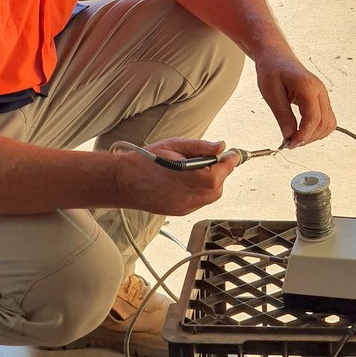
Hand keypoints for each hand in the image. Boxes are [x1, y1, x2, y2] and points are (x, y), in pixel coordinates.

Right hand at [114, 138, 239, 214]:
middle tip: (215, 160)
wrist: (123, 181)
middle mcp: (184, 197)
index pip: (217, 176)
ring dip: (212, 183)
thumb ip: (200, 147)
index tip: (232, 155)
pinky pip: (200, 202)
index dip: (228, 165)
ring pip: (210, 197)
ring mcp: (182, 207)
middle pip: (217, 189)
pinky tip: (190, 181)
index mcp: (183, 177)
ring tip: (200, 170)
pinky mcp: (179, 212)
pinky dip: (202, 191)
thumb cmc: (145, 160)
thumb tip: (220, 146)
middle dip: (220, 174)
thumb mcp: (173, 145)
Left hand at [256, 52, 335, 146]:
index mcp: (307, 86)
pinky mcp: (321, 99)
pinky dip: (317, 129)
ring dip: (314, 136)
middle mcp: (320, 91)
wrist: (276, 57)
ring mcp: (322, 95)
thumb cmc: (272, 70)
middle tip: (290, 142)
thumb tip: (289, 136)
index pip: (313, 118)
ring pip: (329, 124)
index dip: (303, 135)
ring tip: (296, 137)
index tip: (290, 144)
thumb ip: (282, 116)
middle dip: (308, 138)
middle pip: (323, 124)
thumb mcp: (271, 93)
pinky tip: (303, 131)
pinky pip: (327, 119)